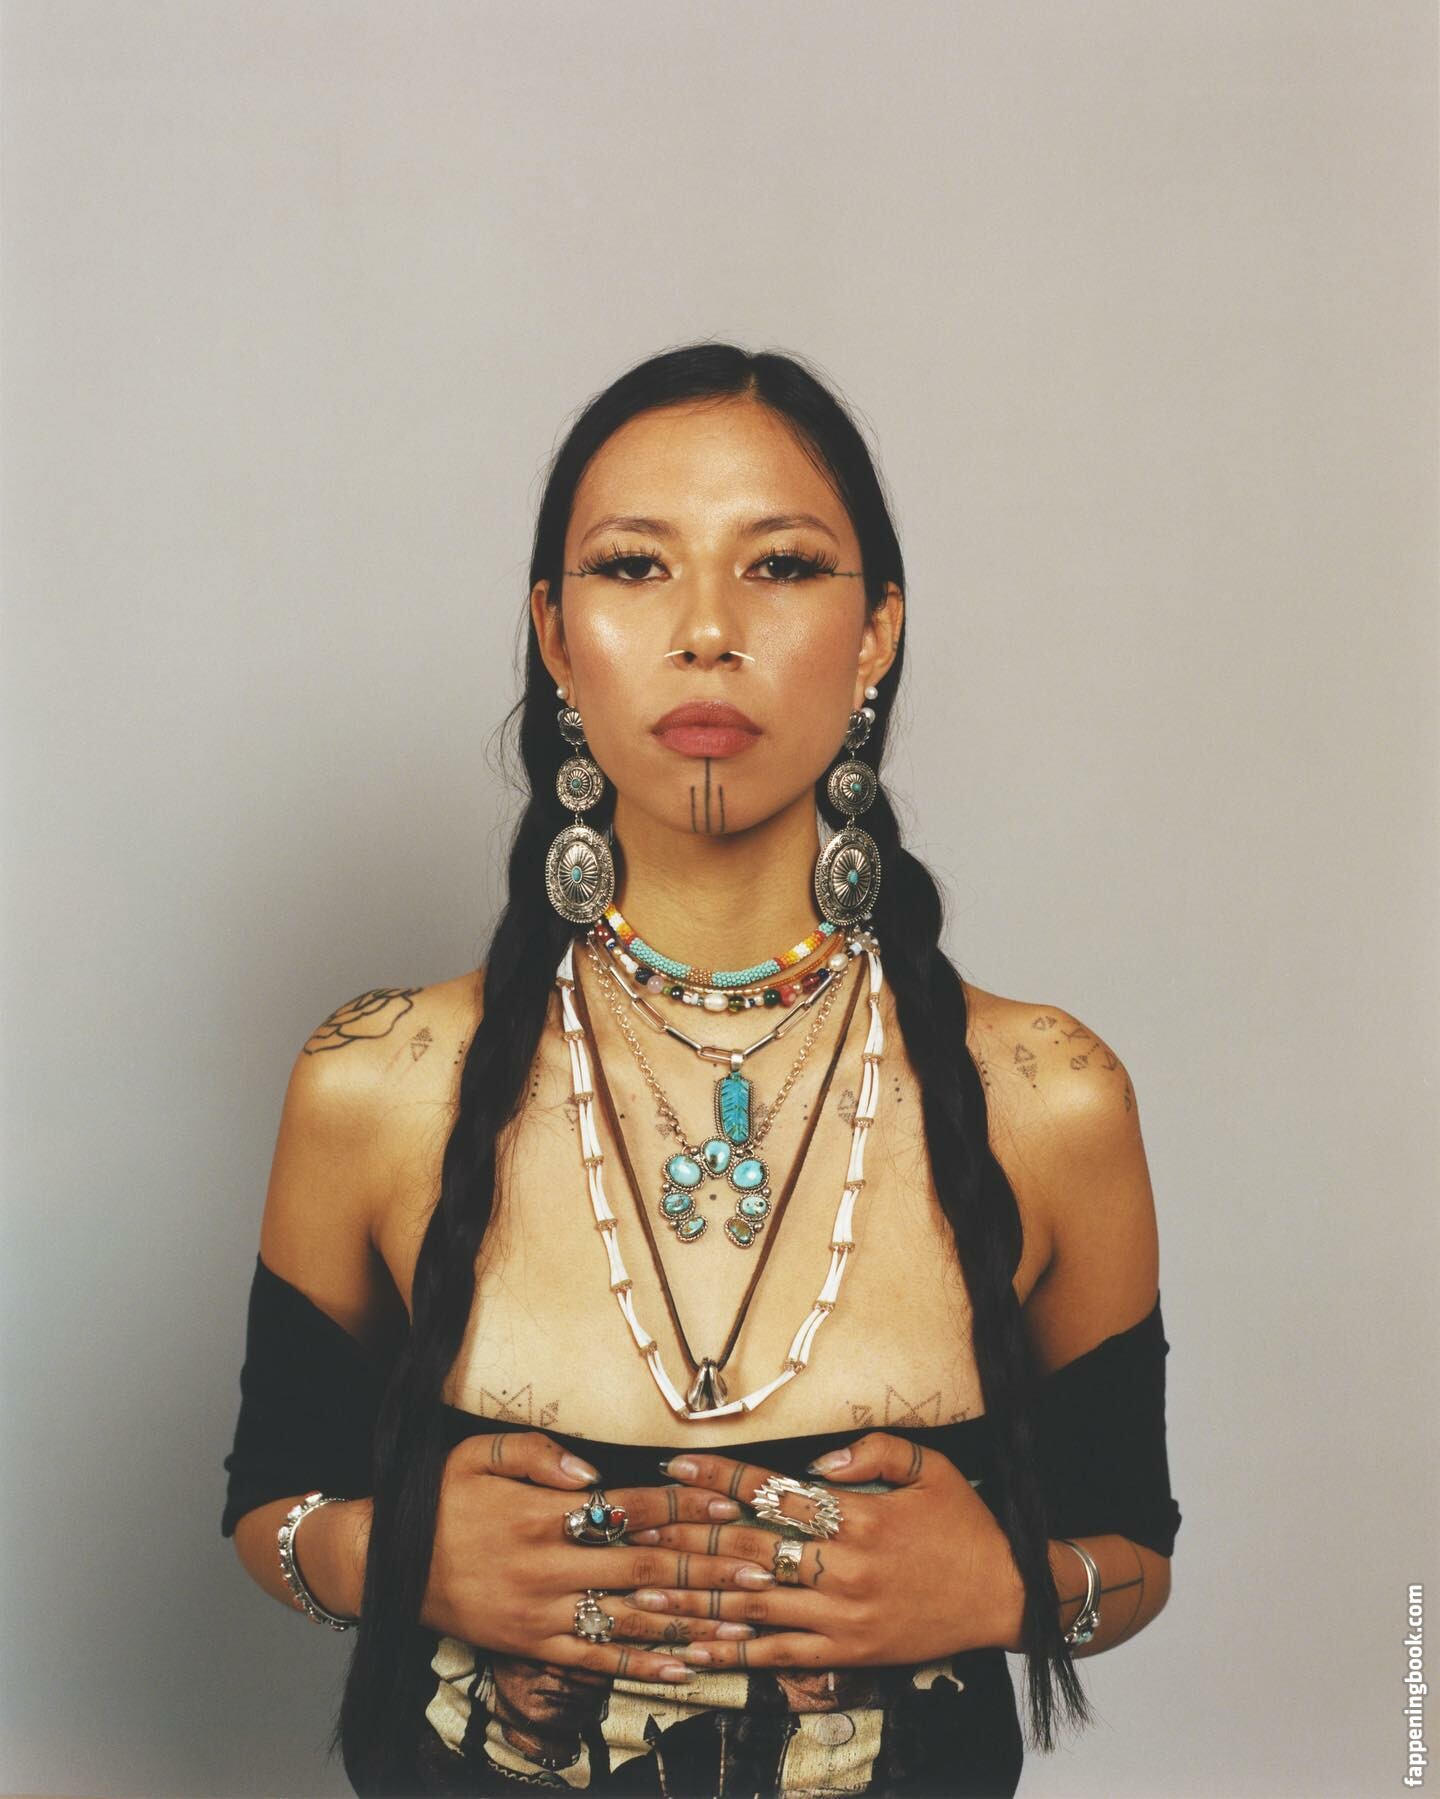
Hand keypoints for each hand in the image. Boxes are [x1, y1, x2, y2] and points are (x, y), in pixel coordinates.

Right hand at [423, 1430, 776, 1682]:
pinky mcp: (533, 1647)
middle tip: (762, 1569)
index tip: (730, 1503)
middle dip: (708, 1569)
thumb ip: (536, 1452)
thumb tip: (590, 1472)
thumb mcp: (477, 1453)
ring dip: (691, 1623)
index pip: (628, 1508)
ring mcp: (543, 1613)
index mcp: (541, 1514)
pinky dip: (643, 1666)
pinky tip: (684, 1670)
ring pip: (630, 1620)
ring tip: (743, 1623)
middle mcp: (548, 1567)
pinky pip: (596, 1660)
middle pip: (645, 1569)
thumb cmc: (440, 1501)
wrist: (388, 1566)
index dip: (683, 1506)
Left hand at [618, 1432, 1014, 1669]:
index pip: (774, 1491)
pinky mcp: (848, 1653)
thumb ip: (872, 1451)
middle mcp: (845, 1565)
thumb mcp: (930, 1468)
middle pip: (749, 1546)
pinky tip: (695, 1649)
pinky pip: (781, 1654)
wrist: (1008, 1596)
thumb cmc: (966, 1526)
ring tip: (643, 1592)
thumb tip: (815, 1461)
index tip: (674, 1467)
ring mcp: (843, 1615)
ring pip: (754, 1605)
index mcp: (860, 1515)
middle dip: (688, 1534)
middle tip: (638, 1526)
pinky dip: (735, 1652)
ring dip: (695, 1598)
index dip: (720, 1478)